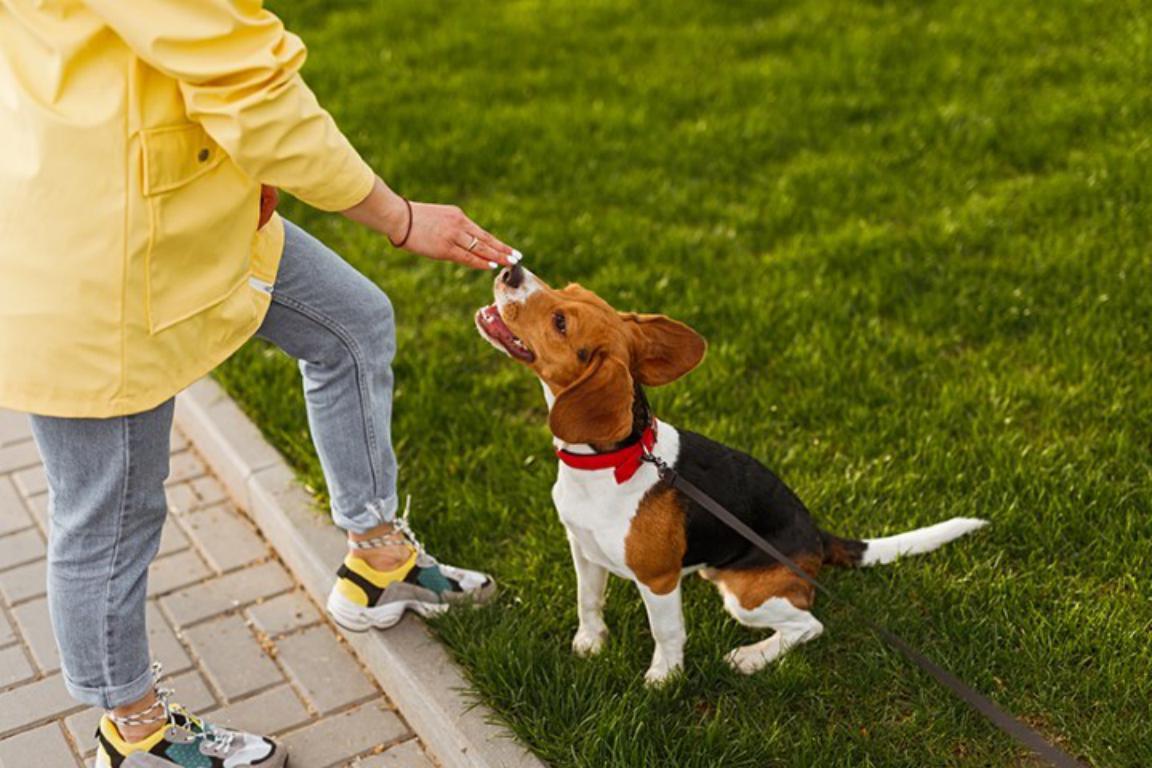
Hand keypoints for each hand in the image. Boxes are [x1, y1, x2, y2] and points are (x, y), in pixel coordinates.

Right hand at [342, 177, 516, 269]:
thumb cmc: (411, 220)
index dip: (496, 243)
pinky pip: (468, 256)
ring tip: (511, 262)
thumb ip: (451, 229)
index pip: (481, 233)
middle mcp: (459, 224)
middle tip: (517, 256)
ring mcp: (454, 235)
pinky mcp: (445, 247)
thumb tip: (459, 243)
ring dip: (497, 256)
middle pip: (486, 239)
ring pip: (480, 248)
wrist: (397, 216)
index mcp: (458, 216)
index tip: (508, 249)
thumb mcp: (437, 219)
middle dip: (502, 249)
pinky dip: (481, 261)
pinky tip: (492, 266)